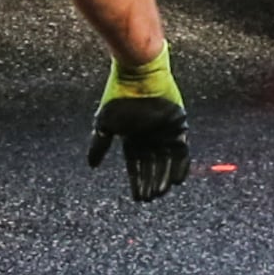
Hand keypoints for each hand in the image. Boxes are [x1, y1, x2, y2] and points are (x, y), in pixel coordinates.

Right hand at [85, 44, 189, 202]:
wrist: (138, 75)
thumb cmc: (119, 97)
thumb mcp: (105, 124)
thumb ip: (100, 145)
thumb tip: (91, 166)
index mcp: (133, 137)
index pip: (136, 164)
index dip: (137, 181)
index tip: (138, 197)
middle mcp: (150, 137)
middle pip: (152, 166)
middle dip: (150, 182)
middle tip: (149, 198)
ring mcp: (165, 132)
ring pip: (167, 161)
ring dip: (164, 177)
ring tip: (160, 192)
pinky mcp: (178, 126)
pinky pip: (182, 151)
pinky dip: (181, 166)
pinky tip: (178, 180)